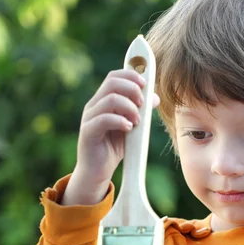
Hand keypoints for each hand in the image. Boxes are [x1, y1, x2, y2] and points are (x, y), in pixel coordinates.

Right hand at [61, 69, 159, 205]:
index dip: (131, 74)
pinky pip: (103, 120)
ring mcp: (89, 118)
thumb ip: (141, 111)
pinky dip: (120, 121)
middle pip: (112, 83)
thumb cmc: (114, 146)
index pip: (114, 77)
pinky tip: (129, 128)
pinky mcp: (88, 132)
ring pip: (109, 99)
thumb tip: (155, 97)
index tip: (146, 84)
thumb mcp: (131, 125)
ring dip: (129, 107)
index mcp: (104, 100)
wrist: (98, 169)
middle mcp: (94, 105)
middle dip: (132, 89)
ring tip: (137, 121)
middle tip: (143, 103)